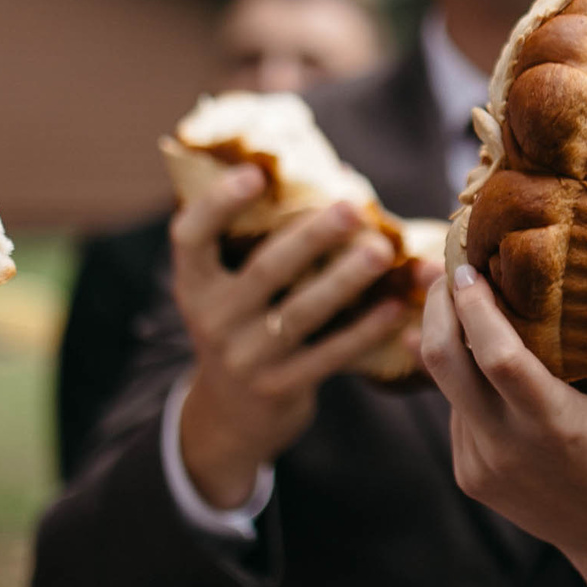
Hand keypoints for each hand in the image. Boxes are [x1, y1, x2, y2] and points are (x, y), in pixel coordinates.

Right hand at [171, 166, 410, 509]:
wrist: (233, 413)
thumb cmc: (246, 323)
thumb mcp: (229, 286)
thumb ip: (259, 241)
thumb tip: (340, 176)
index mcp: (193, 282)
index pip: (191, 236)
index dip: (218, 204)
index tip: (255, 173)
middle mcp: (211, 318)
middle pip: (264, 270)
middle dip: (311, 237)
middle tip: (353, 207)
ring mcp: (243, 358)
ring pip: (301, 313)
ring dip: (346, 280)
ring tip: (384, 252)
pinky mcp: (278, 387)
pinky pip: (328, 355)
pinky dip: (364, 330)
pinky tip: (396, 306)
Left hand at [422, 263, 586, 566]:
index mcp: (552, 423)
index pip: (495, 355)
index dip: (474, 307)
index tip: (467, 267)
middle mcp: (506, 447)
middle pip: (443, 364)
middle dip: (437, 310)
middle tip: (450, 274)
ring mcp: (481, 465)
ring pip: (448, 389)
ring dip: (453, 346)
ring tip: (471, 309)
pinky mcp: (469, 477)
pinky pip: (457, 416)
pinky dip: (468, 386)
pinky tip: (490, 371)